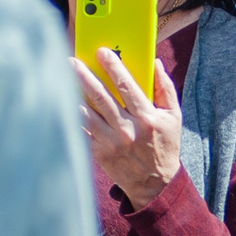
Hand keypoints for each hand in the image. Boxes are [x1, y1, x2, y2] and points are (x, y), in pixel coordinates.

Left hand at [75, 50, 184, 209]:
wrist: (155, 184)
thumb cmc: (165, 145)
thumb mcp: (174, 117)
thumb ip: (165, 88)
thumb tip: (155, 62)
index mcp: (147, 118)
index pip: (127, 86)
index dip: (113, 67)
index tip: (102, 51)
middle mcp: (127, 129)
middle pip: (101, 97)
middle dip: (84, 76)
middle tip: (71, 60)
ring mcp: (111, 142)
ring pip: (87, 113)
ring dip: (72, 92)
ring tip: (61, 76)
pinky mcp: (99, 152)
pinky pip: (82, 129)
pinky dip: (71, 114)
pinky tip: (62, 100)